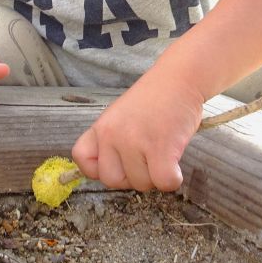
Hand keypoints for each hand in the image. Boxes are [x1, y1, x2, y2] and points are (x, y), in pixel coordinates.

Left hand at [71, 70, 203, 191]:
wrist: (180, 78)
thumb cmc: (155, 100)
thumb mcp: (121, 116)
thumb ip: (112, 141)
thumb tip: (114, 173)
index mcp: (101, 126)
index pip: (82, 158)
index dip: (100, 168)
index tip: (119, 162)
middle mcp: (112, 135)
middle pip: (112, 181)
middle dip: (132, 177)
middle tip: (147, 158)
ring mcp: (134, 142)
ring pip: (141, 184)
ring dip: (155, 175)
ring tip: (163, 150)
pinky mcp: (161, 148)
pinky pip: (163, 182)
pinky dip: (173, 179)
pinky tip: (175, 163)